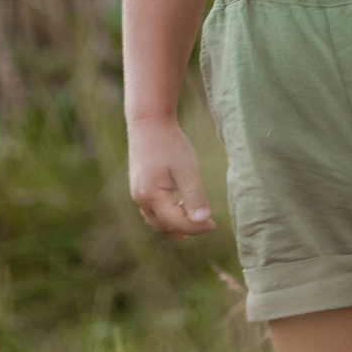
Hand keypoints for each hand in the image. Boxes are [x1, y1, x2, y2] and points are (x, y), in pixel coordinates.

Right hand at [127, 117, 215, 239]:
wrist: (149, 123)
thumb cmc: (170, 143)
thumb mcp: (187, 170)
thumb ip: (194, 197)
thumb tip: (203, 221)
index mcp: (151, 195)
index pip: (176, 222)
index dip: (196, 227)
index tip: (214, 223)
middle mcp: (140, 198)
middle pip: (165, 226)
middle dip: (186, 228)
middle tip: (208, 224)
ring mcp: (137, 194)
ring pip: (156, 221)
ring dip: (174, 226)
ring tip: (193, 226)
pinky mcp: (138, 188)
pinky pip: (151, 212)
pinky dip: (165, 217)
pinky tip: (178, 214)